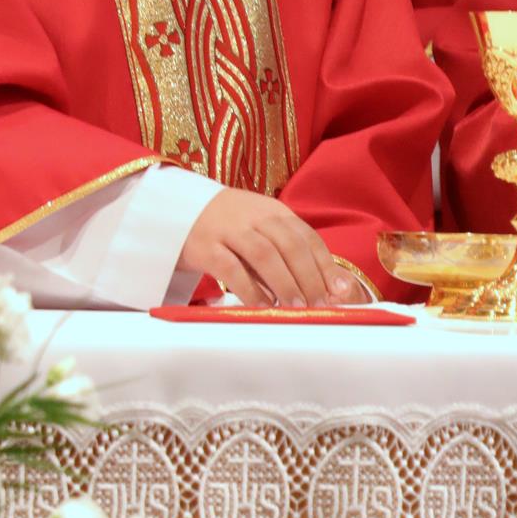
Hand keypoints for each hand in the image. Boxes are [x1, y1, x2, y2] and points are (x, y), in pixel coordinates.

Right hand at [177, 189, 366, 306]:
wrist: (176, 209)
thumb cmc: (229, 228)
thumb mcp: (261, 229)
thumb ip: (287, 252)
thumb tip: (325, 288)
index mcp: (275, 211)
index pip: (308, 237)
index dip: (326, 265)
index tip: (340, 291)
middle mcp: (255, 216)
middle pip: (291, 245)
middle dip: (310, 277)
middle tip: (321, 305)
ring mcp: (229, 229)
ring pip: (265, 255)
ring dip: (285, 283)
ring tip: (296, 308)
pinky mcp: (205, 246)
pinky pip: (231, 268)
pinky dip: (250, 289)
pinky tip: (262, 306)